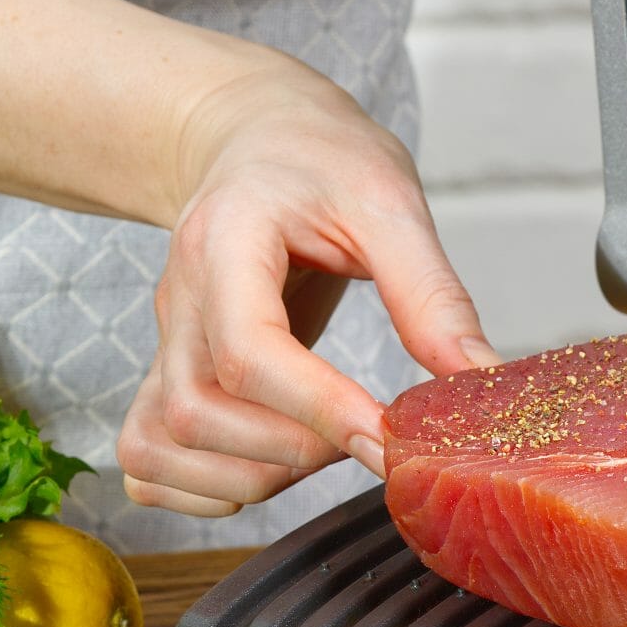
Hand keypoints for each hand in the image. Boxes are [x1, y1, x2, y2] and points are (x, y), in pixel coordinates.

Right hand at [116, 63, 497, 515]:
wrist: (257, 139)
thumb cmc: (318, 160)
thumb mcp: (389, 201)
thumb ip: (431, 295)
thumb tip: (480, 380)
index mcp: (227, 240)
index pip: (247, 348)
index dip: (317, 406)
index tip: (386, 436)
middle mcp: (179, 296)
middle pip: (196, 411)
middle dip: (291, 449)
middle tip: (366, 434)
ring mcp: (162, 340)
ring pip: (162, 444)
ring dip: (251, 474)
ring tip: (325, 447)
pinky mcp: (163, 371)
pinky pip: (146, 458)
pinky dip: (201, 488)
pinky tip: (267, 464)